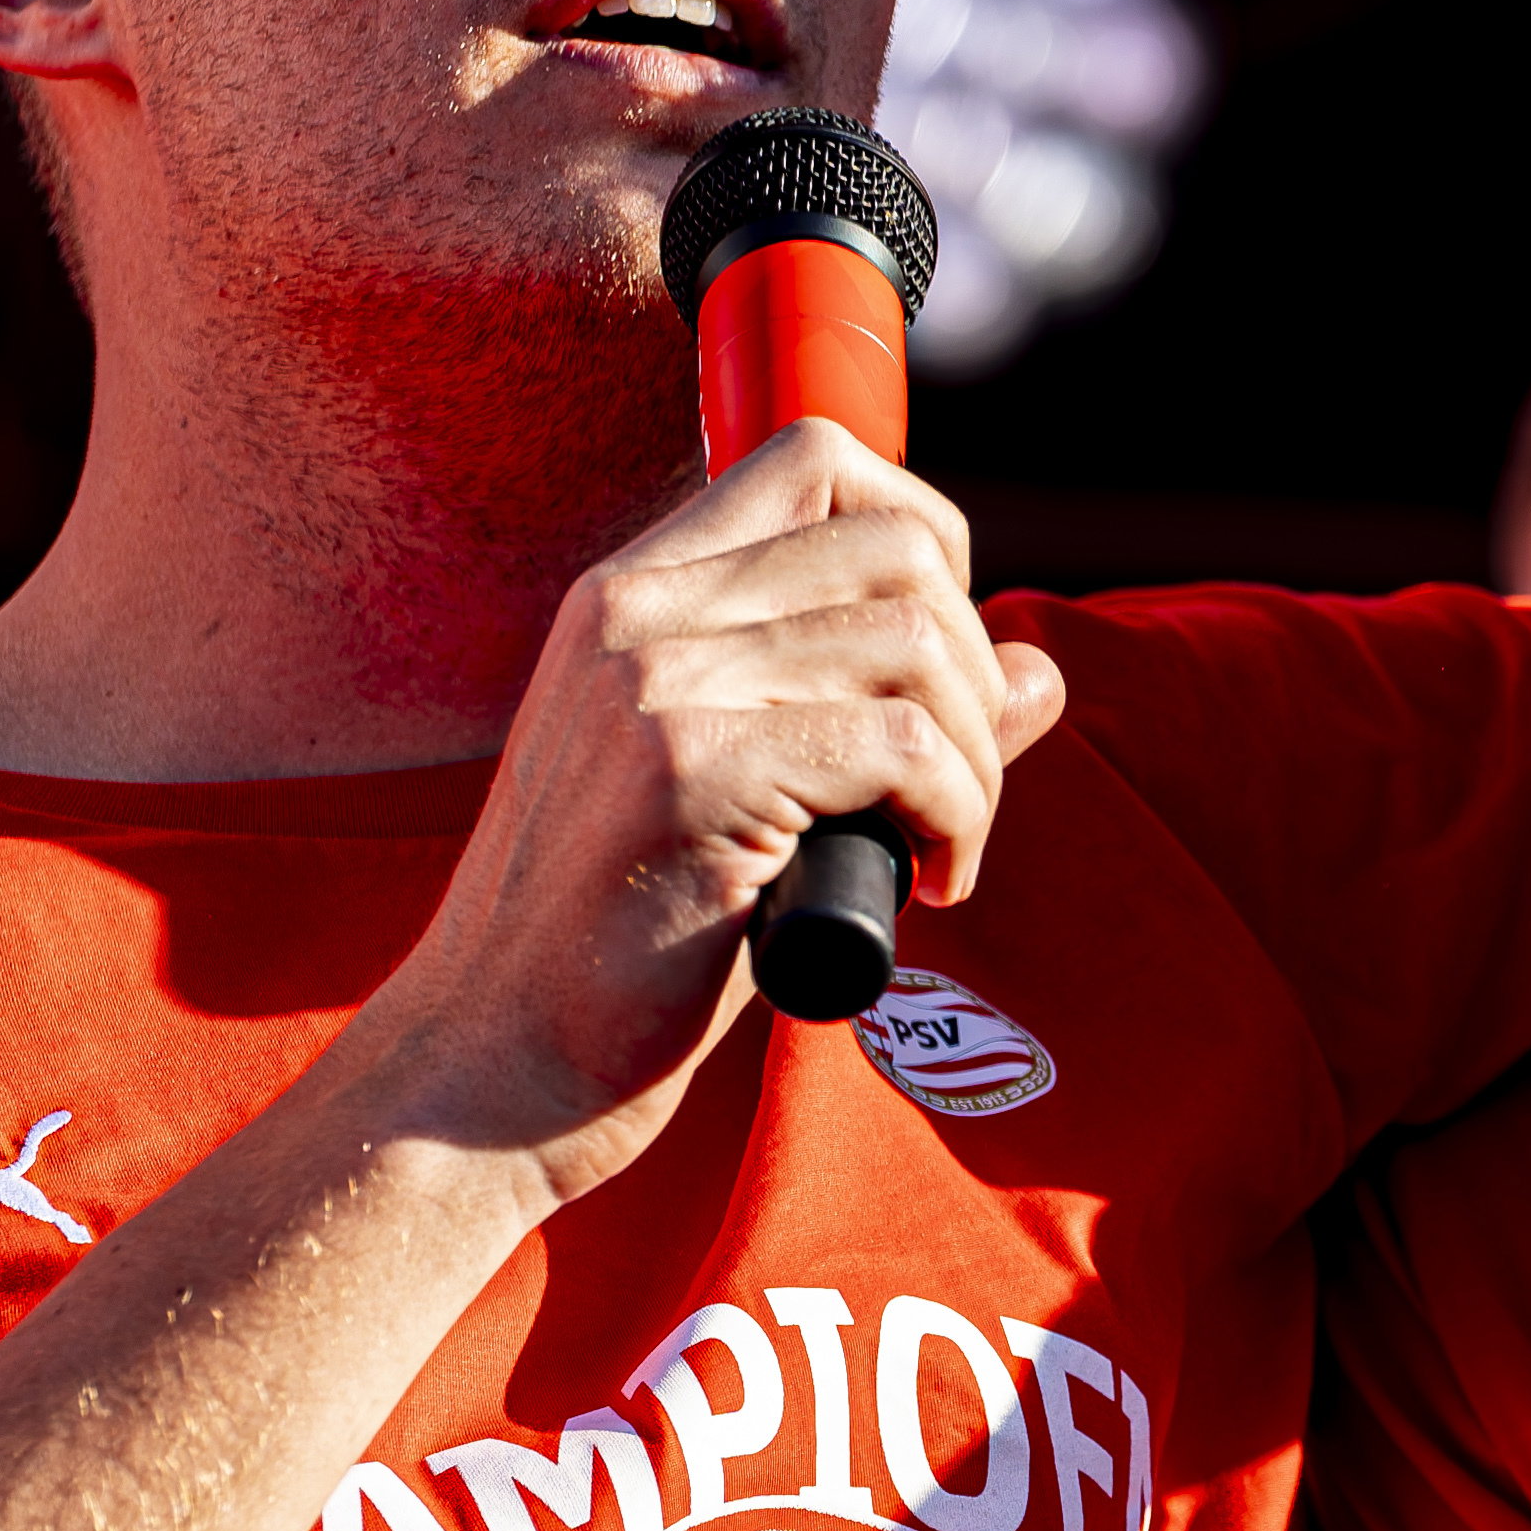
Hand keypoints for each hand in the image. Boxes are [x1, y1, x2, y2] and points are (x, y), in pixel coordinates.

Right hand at [335, 418, 1066, 1196]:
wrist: (488, 1068)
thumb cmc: (617, 947)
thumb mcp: (742, 792)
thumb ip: (876, 713)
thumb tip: (1042, 670)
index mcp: (632, 596)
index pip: (817, 462)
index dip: (927, 538)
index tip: (938, 669)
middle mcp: (639, 614)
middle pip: (898, 545)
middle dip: (973, 665)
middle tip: (950, 783)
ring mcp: (659, 686)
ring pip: (920, 641)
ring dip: (973, 755)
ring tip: (938, 846)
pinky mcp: (692, 774)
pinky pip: (905, 748)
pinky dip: (957, 816)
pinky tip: (926, 884)